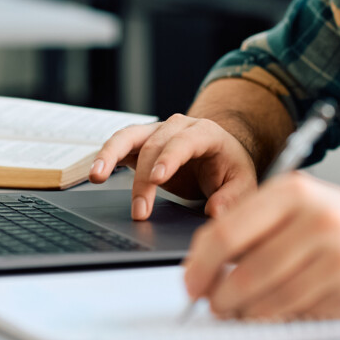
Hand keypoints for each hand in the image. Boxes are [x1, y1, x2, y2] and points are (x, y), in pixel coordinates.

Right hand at [87, 114, 259, 219]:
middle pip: (154, 145)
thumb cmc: (230, 169)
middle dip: (143, 179)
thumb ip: (233, 197)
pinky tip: (96, 172)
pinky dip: (106, 156)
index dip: (169, 157)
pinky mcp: (142, 142)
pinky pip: (120, 144)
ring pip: (129, 136)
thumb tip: (216, 212)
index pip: (185, 141)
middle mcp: (178, 126)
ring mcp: (157, 131)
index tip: (157, 178)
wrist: (220, 155)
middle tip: (140, 211)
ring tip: (97, 176)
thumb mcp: (243, 184)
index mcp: (206, 133)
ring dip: (111, 155)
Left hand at [183, 172, 339, 320]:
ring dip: (244, 312)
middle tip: (213, 303)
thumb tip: (203, 262)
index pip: (227, 232)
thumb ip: (252, 225)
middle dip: (219, 296)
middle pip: (243, 272)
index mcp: (294, 191)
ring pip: (268, 299)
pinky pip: (296, 312)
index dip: (200, 264)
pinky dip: (277, 316)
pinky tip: (277, 308)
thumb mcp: (298, 205)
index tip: (191, 282)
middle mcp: (316, 219)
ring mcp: (336, 255)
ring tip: (240, 309)